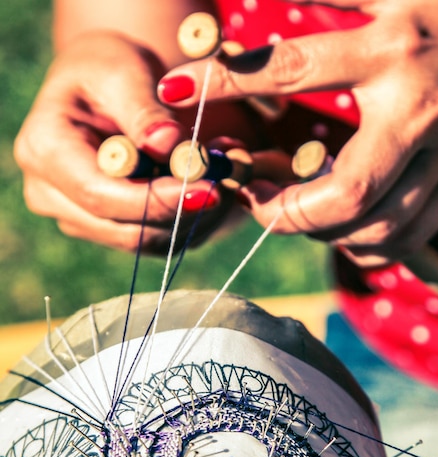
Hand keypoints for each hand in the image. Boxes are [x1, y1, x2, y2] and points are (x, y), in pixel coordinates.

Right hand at [13, 31, 230, 253]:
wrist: (105, 90)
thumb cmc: (110, 70)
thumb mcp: (125, 71)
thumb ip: (145, 110)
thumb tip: (168, 144)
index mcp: (45, 151)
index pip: (100, 194)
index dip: (156, 199)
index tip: (207, 187)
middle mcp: (52, 194)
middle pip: (124, 228)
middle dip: (182, 211)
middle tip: (228, 183)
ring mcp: (79, 218)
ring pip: (144, 242)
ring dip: (192, 218)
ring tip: (224, 179)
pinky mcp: (108, 229)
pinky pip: (155, 241)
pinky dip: (189, 221)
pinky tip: (211, 192)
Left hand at [157, 0, 437, 265]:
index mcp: (395, 50)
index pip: (291, 69)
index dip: (226, 79)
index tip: (178, 89)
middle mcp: (420, 113)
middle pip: (345, 194)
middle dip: (286, 208)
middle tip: (252, 197)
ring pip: (380, 228)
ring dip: (324, 232)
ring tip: (293, 210)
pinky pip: (410, 236)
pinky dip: (368, 245)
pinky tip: (345, 227)